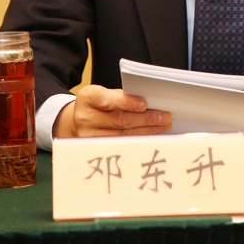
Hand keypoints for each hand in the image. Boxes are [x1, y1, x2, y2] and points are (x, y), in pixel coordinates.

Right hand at [53, 85, 171, 137]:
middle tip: (165, 116)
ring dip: (147, 130)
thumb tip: (151, 103)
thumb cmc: (98, 104)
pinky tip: (153, 135)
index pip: (106, 99)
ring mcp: (89, 137)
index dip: (126, 102)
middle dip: (146, 118)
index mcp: (88, 97)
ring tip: (164, 125)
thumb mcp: (104, 93)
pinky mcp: (96, 150)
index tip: (145, 104)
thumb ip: (122, 97)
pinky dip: (140, 139)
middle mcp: (85, 118)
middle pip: (119, 120)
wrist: (78, 120)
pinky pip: (122, 145)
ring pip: (123, 135)